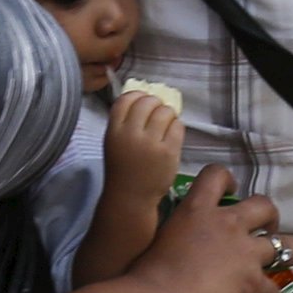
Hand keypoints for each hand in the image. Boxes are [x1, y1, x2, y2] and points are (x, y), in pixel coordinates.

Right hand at [104, 92, 185, 208]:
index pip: (126, 99)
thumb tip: (144, 100)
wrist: (131, 197)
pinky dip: (177, 126)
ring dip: (168, 113)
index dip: (138, 95)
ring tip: (166, 123)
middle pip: (148, 102)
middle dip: (156, 103)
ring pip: (165, 111)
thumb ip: (125, 122)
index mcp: (114, 131)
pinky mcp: (168, 152)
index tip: (144, 99)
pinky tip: (172, 133)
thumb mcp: (114, 142)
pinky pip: (178, 127)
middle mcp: (131, 134)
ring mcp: (151, 143)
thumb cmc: (123, 169)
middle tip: (158, 111)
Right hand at [126, 166, 292, 292]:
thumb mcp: (158, 238)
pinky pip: (275, 292)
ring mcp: (244, 254)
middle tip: (265, 229)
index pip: (217, 175)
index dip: (229, 181)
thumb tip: (178, 241)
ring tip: (285, 260)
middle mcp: (227, 225)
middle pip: (264, 206)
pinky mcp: (253, 284)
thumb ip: (176, 232)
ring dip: (288, 252)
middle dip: (269, 216)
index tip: (232, 192)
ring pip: (285, 245)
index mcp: (197, 210)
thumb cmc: (143, 275)